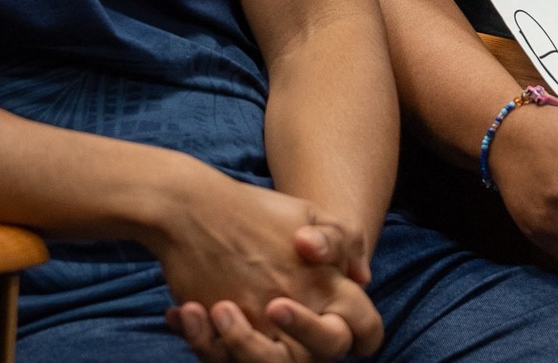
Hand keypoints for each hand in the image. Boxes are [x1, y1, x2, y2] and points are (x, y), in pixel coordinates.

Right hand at [149, 165, 380, 359]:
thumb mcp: (311, 214)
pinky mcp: (225, 329)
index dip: (364, 334)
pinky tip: (200, 315)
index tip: (341, 325)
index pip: (366, 327)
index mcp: (328, 283)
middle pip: (328, 352)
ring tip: (232, 311)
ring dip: (258, 346)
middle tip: (281, 311)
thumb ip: (344, 244)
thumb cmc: (254, 211)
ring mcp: (262, 321)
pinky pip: (229, 355)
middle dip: (314, 338)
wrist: (192, 208)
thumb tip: (363, 280)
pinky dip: (215, 342)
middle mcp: (300, 307)